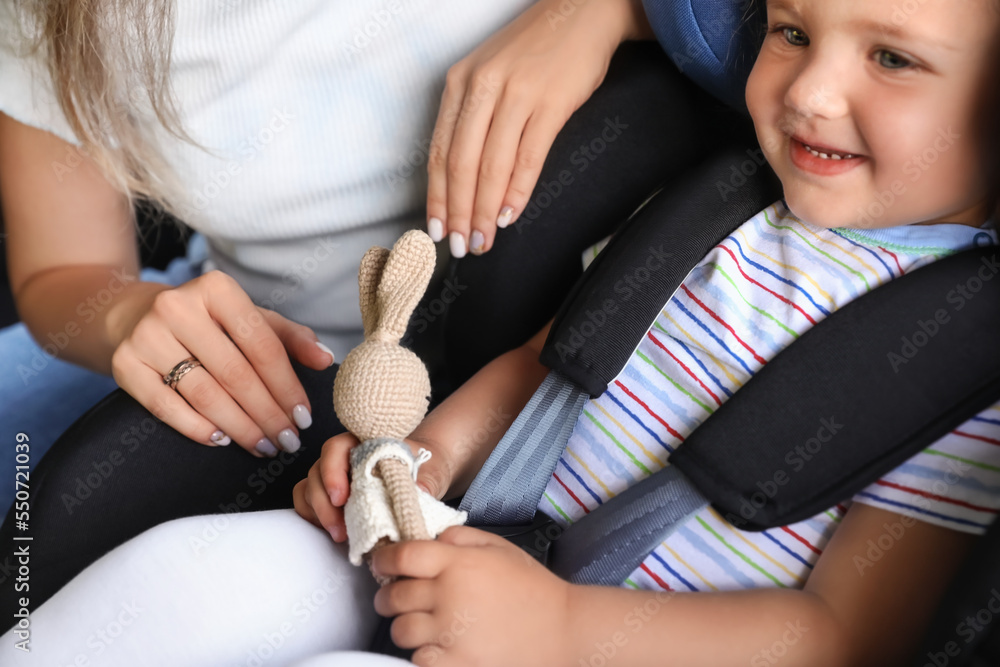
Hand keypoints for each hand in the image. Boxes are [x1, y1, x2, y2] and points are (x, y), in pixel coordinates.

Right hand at [110, 270, 335, 456]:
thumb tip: (326, 359)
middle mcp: (177, 306)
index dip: (287, 386)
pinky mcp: (124, 364)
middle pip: (235, 374)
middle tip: (288, 441)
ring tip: (262, 446)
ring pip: (204, 394)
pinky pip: (166, 407)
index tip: (304, 417)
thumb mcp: (250, 319)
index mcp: (217, 289)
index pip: (262, 346)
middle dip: (267, 414)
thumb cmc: (208, 322)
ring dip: (239, 427)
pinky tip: (222, 439)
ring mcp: (146, 335)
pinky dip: (197, 428)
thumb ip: (290, 337)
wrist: (133, 316)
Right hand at [293, 432, 453, 541]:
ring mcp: (337, 477)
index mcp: (367, 442)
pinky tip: (334, 532)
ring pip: (310, 487)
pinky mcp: (333, 497)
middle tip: (340, 528)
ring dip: (318, 512)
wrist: (428, 475)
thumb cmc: (427, 467)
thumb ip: (426, 479)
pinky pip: (309, 503)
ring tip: (340, 535)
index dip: (333, 470)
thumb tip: (419, 491)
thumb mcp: (432, 470)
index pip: (337, 448)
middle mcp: (346, 457)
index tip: (341, 497)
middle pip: (318, 470)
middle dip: (323, 501)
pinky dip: (314, 517)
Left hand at [370, 526, 573, 666]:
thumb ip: (460, 537)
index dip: (384, 558)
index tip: (383, 563)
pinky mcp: (458, 664)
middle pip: (393, 596)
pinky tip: (437, 645)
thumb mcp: (499, 547)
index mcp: (458, 563)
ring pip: (400, 631)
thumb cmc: (533, 588)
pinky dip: (422, 653)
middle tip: (395, 595)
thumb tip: (430, 538)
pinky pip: (418, 660)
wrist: (563, 629)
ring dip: (405, 625)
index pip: (401, 556)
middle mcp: (449, 596)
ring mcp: (452, 634)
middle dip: (388, 595)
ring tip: (421, 623)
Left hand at [426, 0, 650, 256]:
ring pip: (490, 165)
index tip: (436, 231)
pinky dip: (517, 192)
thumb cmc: (535, 52)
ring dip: (484, 210)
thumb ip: (474, 118)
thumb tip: (464, 181)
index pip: (438, 151)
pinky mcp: (550, 102)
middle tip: (461, 247)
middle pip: (460, 163)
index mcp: (459, 82)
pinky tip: (510, 215)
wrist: (584, 13)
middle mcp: (481, 86)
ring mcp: (516, 93)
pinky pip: (528, 157)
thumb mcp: (490, 75)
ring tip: (483, 240)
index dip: (436, 197)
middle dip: (458, 212)